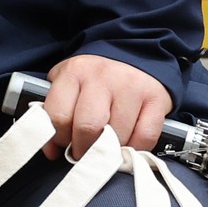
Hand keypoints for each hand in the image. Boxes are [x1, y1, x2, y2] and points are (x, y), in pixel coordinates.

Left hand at [44, 54, 174, 159]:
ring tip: (106, 147)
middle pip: (88, 127)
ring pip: (117, 135)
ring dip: (110, 150)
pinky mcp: (155, 98)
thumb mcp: (67, 85)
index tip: (62, 147)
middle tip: (84, 153)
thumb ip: (55, 114)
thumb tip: (51, 151)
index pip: (59, 115)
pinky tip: (127, 144)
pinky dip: (135, 148)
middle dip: (83, 149)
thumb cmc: (94, 79)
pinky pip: (145, 136)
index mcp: (74, 73)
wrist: (132, 53)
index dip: (58, 139)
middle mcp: (102, 77)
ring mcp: (131, 87)